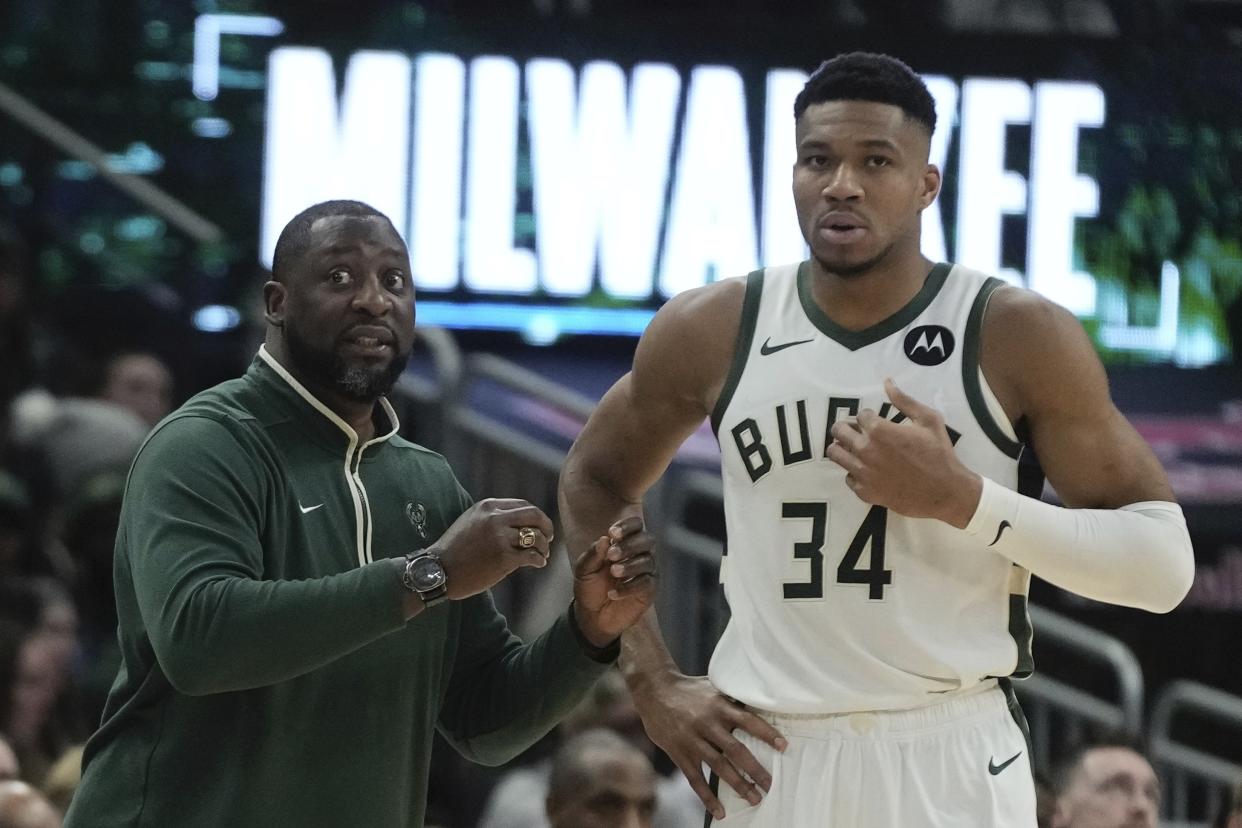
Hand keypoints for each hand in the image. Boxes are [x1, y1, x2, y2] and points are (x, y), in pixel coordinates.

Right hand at [432, 498, 553, 599]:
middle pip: (535, 516)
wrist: (438, 571)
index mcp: (488, 507)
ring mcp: (500, 537)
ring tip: (543, 555)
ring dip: (544, 547)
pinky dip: (539, 560)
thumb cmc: (455, 550)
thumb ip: (493, 517)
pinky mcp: (503, 558)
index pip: (523, 505)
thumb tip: (521, 521)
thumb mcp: (471, 521)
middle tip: (550, 538)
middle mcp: (495, 518)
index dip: (537, 516)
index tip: (541, 527)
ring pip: (536, 536)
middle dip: (547, 527)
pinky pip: (531, 555)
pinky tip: (538, 564)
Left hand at [571, 516, 656, 646]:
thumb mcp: (584, 570)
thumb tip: (605, 539)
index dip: (627, 526)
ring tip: (613, 572)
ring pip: (647, 561)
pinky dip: (629, 587)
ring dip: (629, 565)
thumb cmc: (590, 588)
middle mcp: (639, 554)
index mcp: (623, 543)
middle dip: (629, 545)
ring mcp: (646, 571)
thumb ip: (593, 554)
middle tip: (611, 555)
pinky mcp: (649, 590)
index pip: (635, 525)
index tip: (613, 533)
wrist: (592, 616)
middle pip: (646, 540)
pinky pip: (646, 583)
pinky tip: (613, 593)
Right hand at [629, 672, 785, 820]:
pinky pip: (695, 779)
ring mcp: (692, 739)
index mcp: (719, 705)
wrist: (654, 690)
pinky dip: (707, 797)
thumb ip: (732, 698)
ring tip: (754, 798)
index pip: (748, 720)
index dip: (766, 733)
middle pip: (736, 750)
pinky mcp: (679, 753)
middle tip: (770, 785)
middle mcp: (707, 723)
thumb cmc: (689, 688)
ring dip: (738, 784)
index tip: (783, 746)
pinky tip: (720, 812)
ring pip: (718, 766)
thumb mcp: (713, 686)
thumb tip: (760, 701)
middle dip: (755, 769)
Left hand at [825, 378, 981, 526]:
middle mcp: (865, 450)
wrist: (944, 492)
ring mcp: (862, 472)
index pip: (859, 415)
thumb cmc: (939, 453)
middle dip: (846, 427)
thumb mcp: (928, 420)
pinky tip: (867, 471)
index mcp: (879, 430)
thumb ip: (904, 400)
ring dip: (842, 447)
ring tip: (854, 448)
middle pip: (839, 431)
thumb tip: (887, 381)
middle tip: (856, 431)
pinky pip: (847, 477)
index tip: (875, 421)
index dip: (868, 416)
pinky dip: (854, 472)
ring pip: (835, 454)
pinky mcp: (864, 491)